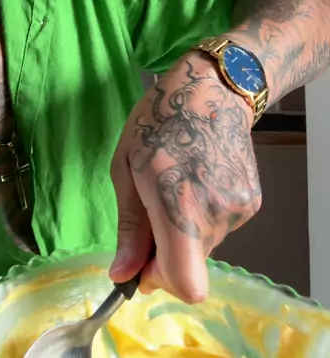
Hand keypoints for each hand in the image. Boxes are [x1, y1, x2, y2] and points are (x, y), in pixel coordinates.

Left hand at [109, 52, 261, 301]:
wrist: (212, 90)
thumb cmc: (158, 121)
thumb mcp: (127, 168)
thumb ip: (130, 228)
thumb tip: (122, 275)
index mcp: (180, 204)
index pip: (186, 283)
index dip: (161, 282)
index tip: (142, 262)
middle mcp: (216, 213)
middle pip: (191, 265)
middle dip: (166, 251)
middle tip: (152, 210)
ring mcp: (238, 209)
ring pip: (204, 247)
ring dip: (186, 231)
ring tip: (177, 184)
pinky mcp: (252, 202)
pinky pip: (220, 228)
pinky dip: (204, 216)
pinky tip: (198, 179)